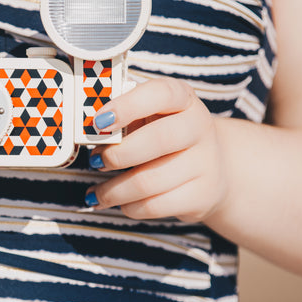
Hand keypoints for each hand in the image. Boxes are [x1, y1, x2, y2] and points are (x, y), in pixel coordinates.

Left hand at [84, 78, 229, 222]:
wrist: (213, 167)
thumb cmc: (165, 136)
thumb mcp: (150, 116)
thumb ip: (123, 117)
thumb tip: (88, 129)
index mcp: (184, 99)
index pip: (162, 93)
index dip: (128, 106)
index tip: (99, 122)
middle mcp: (199, 127)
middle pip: (158, 140)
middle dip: (117, 154)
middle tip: (96, 161)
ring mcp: (204, 163)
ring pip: (149, 181)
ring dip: (113, 191)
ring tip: (97, 194)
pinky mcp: (201, 195)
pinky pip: (155, 206)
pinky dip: (129, 207)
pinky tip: (120, 203)